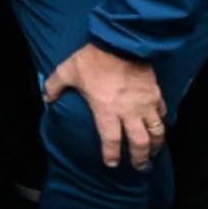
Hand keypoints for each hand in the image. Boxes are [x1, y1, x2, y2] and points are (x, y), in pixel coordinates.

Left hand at [42, 43, 164, 168]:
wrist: (121, 41)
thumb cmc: (93, 59)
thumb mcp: (67, 71)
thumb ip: (54, 86)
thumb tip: (45, 98)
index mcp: (106, 110)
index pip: (111, 141)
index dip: (111, 155)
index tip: (111, 164)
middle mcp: (129, 112)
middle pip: (139, 142)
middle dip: (139, 158)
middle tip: (138, 166)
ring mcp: (145, 104)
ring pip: (156, 132)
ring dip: (156, 145)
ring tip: (153, 153)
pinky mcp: (155, 94)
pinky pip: (162, 113)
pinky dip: (162, 123)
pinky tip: (160, 127)